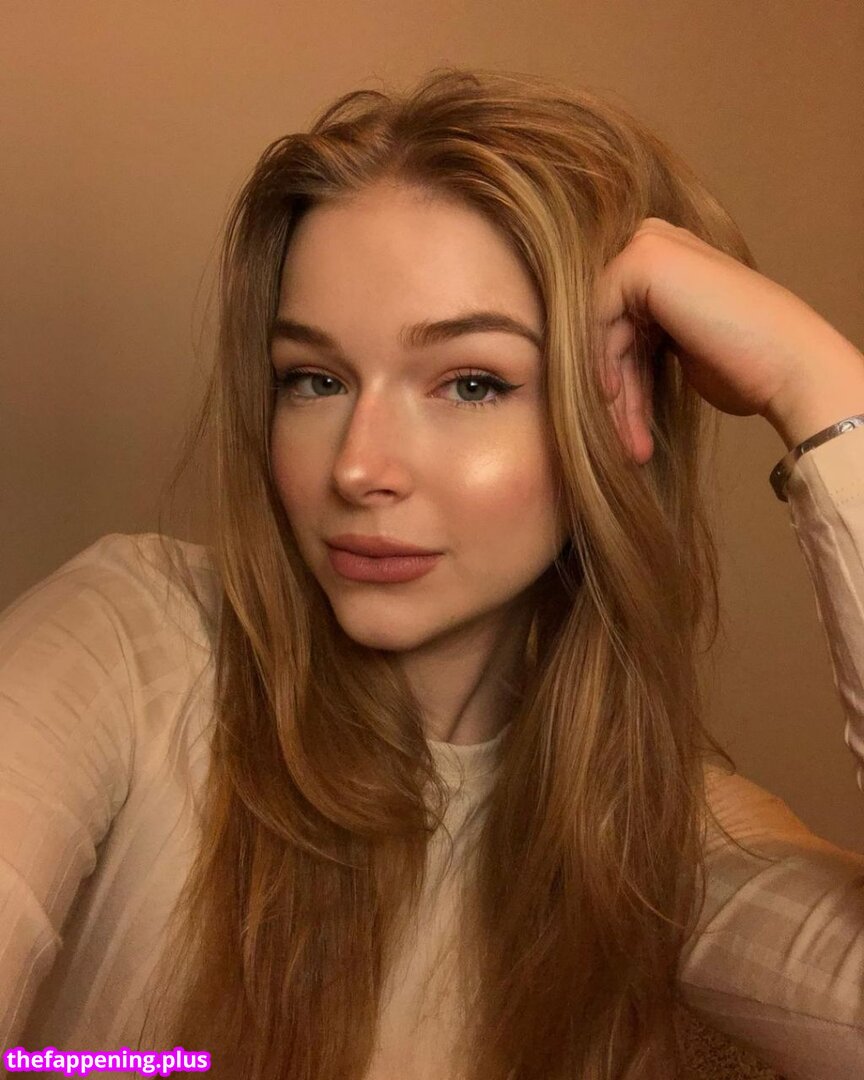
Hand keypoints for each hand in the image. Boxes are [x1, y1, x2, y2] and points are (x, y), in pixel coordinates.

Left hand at [597, 217, 863, 461]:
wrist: (790, 364)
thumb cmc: (749, 366)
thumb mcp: (684, 351)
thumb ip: (645, 342)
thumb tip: (603, 369)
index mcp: (672, 265)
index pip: (626, 330)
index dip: (625, 384)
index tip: (631, 433)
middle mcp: (660, 246)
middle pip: (614, 332)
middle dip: (619, 396)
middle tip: (629, 446)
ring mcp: (652, 246)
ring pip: (605, 332)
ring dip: (615, 395)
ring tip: (629, 444)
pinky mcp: (644, 258)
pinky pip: (599, 318)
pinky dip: (602, 360)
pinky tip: (613, 398)